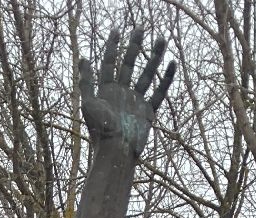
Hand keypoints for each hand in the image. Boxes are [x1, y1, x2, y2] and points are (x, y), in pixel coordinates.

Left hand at [78, 27, 175, 161]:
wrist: (116, 153)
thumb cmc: (100, 131)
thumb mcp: (88, 104)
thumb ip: (86, 82)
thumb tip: (83, 58)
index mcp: (106, 91)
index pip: (109, 63)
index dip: (112, 46)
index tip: (117, 30)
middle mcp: (121, 93)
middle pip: (129, 64)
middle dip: (134, 46)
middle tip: (141, 27)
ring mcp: (136, 102)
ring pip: (147, 74)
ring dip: (154, 57)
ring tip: (161, 39)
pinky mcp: (148, 112)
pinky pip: (159, 92)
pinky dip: (166, 79)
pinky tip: (172, 64)